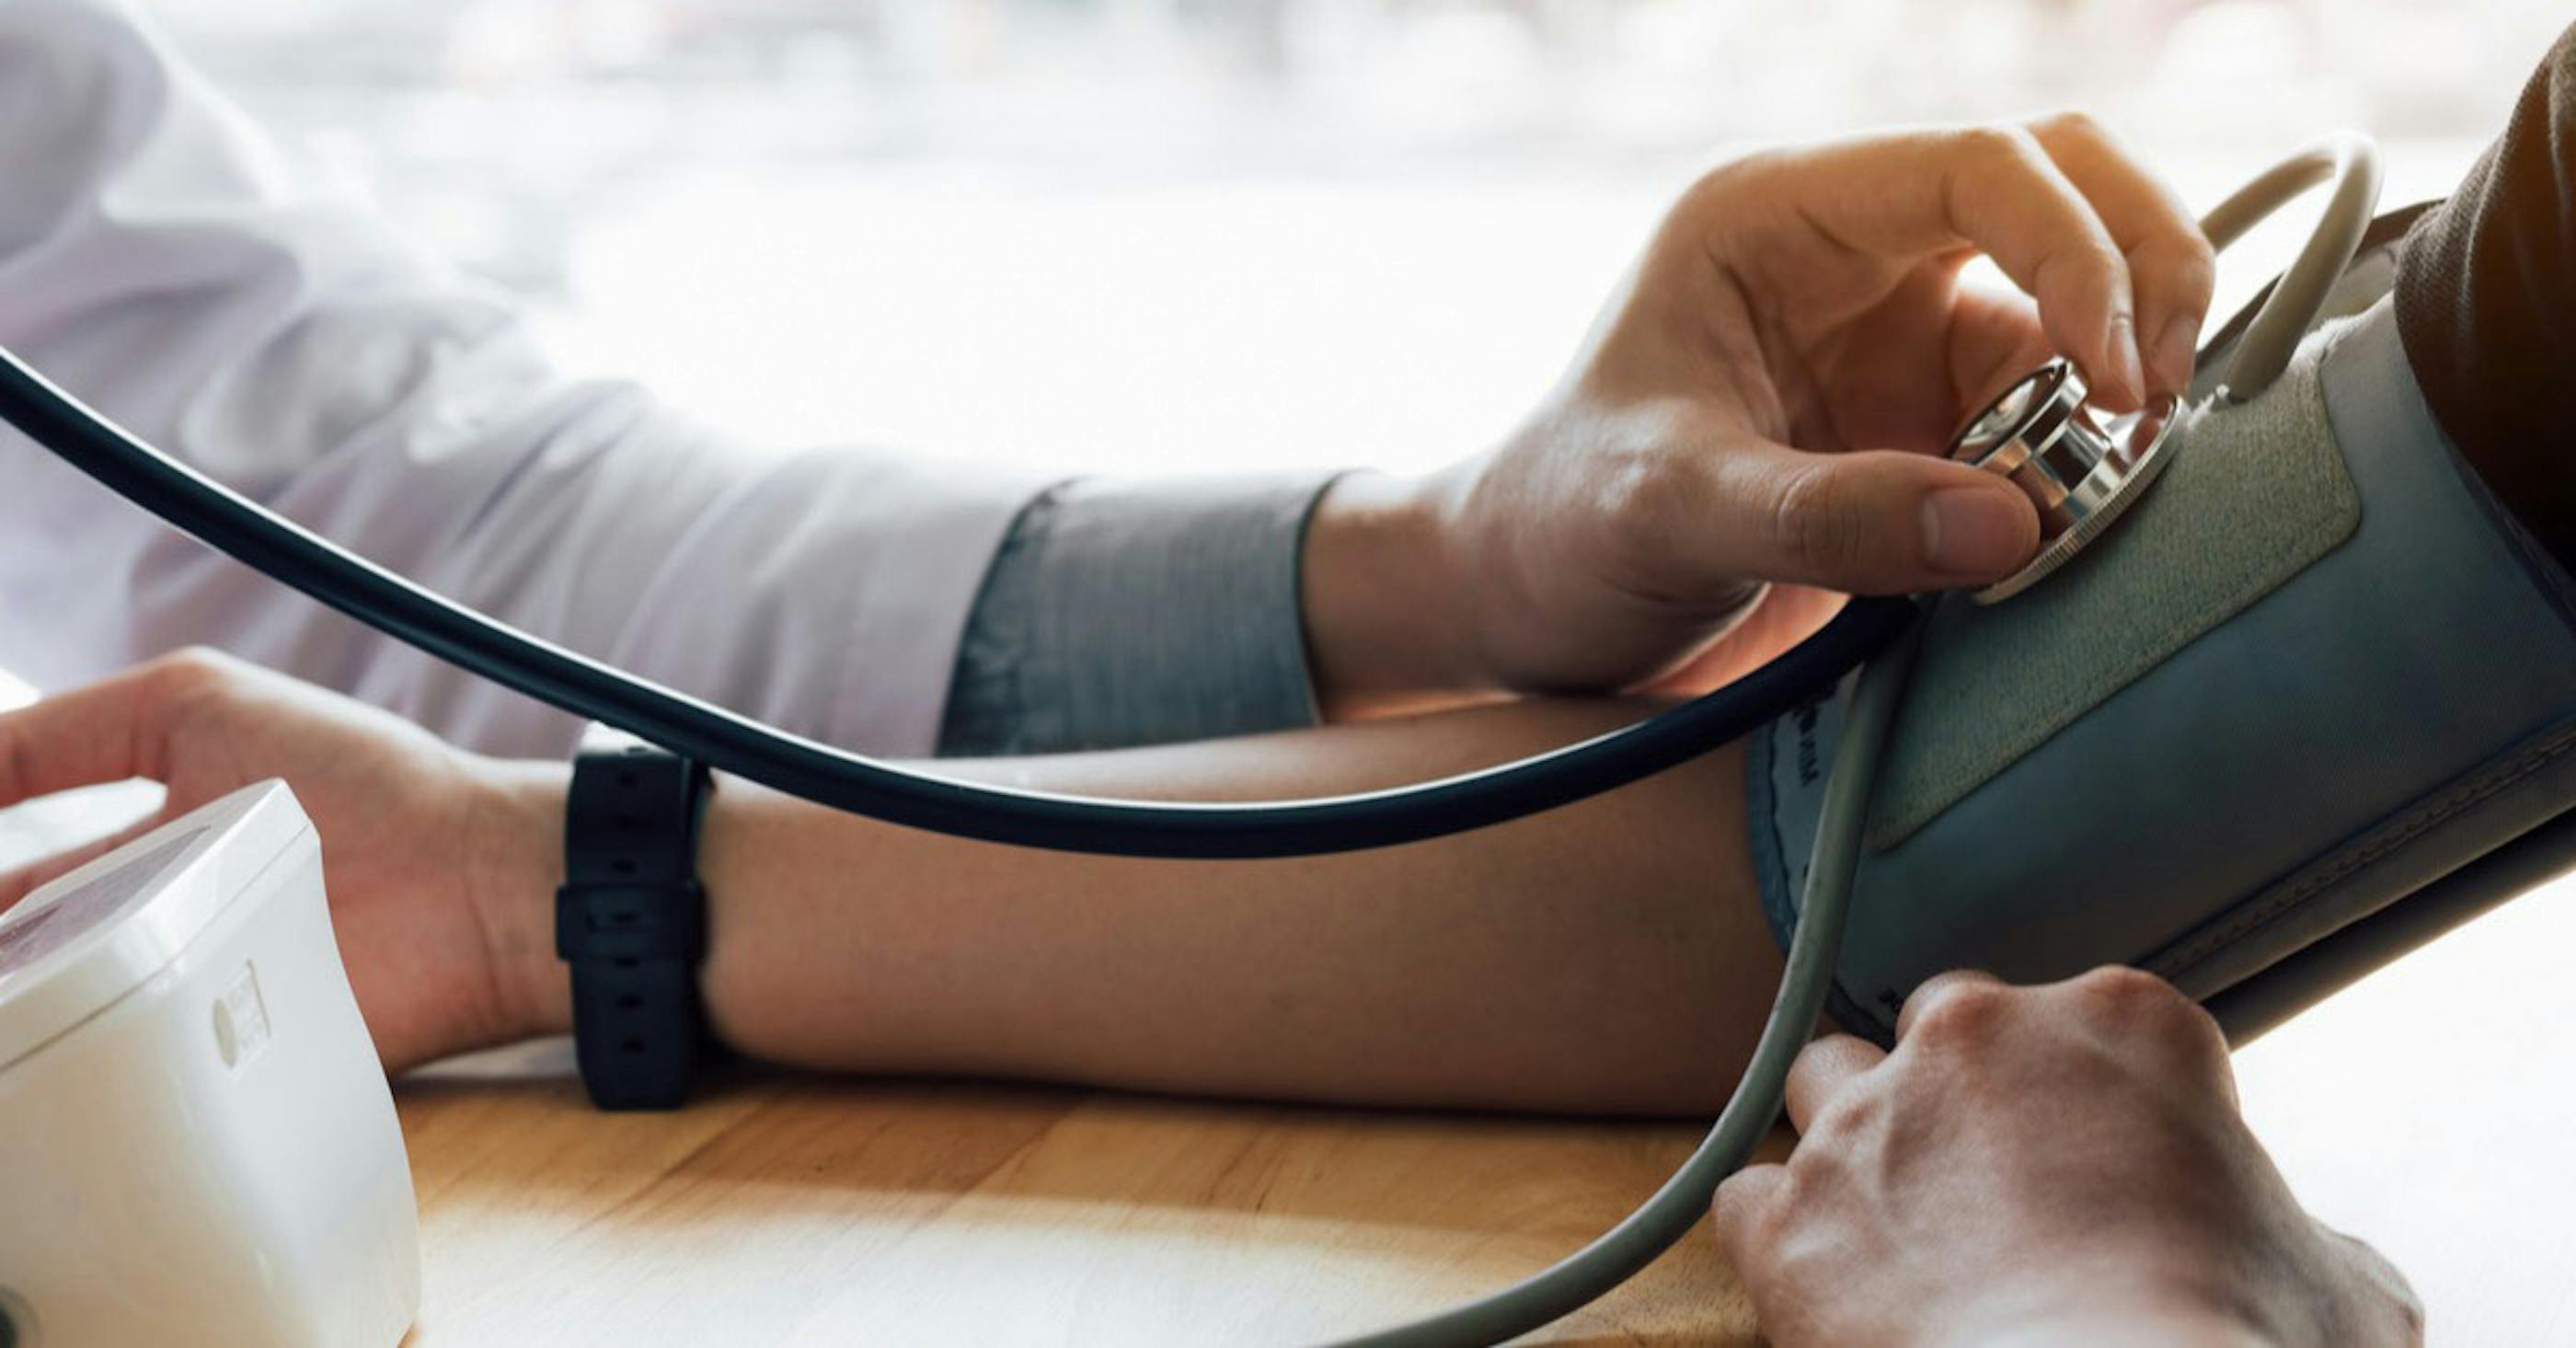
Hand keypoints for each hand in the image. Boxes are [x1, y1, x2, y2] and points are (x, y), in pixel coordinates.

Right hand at [0, 649, 561, 1071]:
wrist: (472, 880)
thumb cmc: (361, 780)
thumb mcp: (196, 707)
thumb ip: (63, 730)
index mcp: (138, 853)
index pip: (9, 883)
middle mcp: (150, 930)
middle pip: (22, 960)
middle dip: (0, 956)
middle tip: (1, 960)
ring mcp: (182, 1000)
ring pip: (49, 1025)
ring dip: (15, 1006)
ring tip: (11, 994)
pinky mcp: (216, 1064)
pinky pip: (122, 1084)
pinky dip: (69, 1073)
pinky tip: (30, 1051)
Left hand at [1304, 113, 2214, 709]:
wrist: (1531, 605)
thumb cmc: (1563, 529)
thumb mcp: (1669, 515)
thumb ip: (1828, 516)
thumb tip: (2015, 522)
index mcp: (1777, 216)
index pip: (1980, 164)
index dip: (2075, 251)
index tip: (2109, 382)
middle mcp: (1856, 253)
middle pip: (2067, 184)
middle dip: (2143, 271)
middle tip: (2155, 402)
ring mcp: (1904, 332)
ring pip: (2081, 296)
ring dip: (2126, 371)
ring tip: (2110, 483)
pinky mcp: (1931, 418)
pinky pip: (2057, 404)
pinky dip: (2092, 451)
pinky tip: (2068, 524)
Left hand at [1712, 968, 2422, 1347]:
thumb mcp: (2346, 1283)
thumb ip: (2303, 1232)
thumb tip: (2310, 1258)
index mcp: (2123, 1021)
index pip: (2090, 1024)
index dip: (2098, 1103)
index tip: (2113, 1172)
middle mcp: (1975, 1038)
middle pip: (1941, 1031)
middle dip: (1959, 1096)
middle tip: (1998, 1193)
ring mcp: (1867, 1122)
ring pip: (1825, 1086)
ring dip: (1854, 1144)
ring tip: (1897, 1229)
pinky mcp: (1786, 1218)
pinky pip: (1749, 1202)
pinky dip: (1780, 1240)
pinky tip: (1826, 1289)